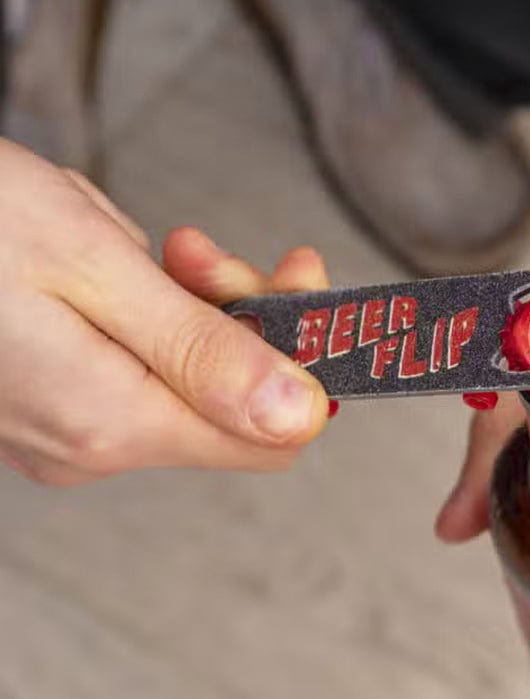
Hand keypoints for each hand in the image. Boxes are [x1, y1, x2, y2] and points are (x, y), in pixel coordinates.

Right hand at [0, 139, 329, 484]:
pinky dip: (158, 322)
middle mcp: (93, 446)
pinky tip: (128, 274)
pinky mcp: (57, 406)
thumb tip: (297, 415)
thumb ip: (203, 354)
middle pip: (232, 406)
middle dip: (245, 322)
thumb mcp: (95, 268)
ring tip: (162, 250)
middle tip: (210, 254)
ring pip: (189, 383)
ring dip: (198, 312)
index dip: (303, 365)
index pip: (270, 434)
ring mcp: (71, 432)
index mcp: (111, 422)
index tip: (303, 291)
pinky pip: (143, 374)